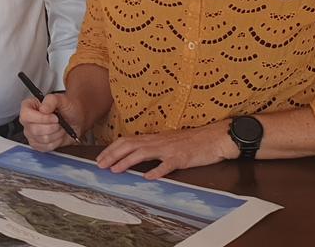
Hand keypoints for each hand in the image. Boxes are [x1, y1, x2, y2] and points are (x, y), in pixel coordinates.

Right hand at [19, 93, 83, 150]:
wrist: (74, 119)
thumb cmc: (66, 108)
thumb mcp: (61, 99)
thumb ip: (51, 100)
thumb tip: (43, 109)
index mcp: (29, 106)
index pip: (26, 115)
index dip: (41, 118)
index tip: (54, 117)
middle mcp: (27, 121)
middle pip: (34, 129)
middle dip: (52, 127)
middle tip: (59, 122)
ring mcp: (30, 133)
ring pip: (42, 139)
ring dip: (56, 134)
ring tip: (60, 127)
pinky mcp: (37, 144)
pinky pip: (46, 147)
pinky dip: (56, 142)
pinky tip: (58, 135)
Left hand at [96, 121, 236, 178]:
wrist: (215, 137)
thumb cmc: (192, 141)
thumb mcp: (169, 142)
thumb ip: (153, 148)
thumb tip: (136, 156)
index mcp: (154, 138)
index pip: (127, 140)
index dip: (112, 148)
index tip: (100, 158)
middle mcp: (158, 141)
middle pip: (130, 145)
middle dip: (112, 154)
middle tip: (100, 165)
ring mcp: (169, 149)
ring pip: (143, 153)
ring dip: (127, 161)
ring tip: (115, 170)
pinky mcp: (182, 158)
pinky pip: (167, 164)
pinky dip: (157, 171)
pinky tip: (148, 177)